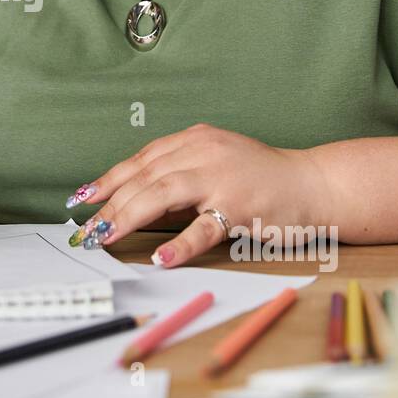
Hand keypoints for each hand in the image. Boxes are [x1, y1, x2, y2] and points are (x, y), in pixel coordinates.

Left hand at [63, 123, 329, 266]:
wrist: (313, 182)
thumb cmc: (260, 177)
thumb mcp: (215, 160)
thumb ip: (179, 171)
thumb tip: (133, 195)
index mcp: (194, 140)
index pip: (141, 160)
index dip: (108, 180)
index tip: (83, 199)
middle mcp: (203, 153)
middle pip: (144, 178)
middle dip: (110, 204)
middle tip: (86, 230)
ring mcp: (221, 179)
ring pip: (162, 195)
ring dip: (127, 217)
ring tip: (105, 237)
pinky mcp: (240, 207)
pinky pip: (204, 227)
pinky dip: (180, 243)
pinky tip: (160, 257)